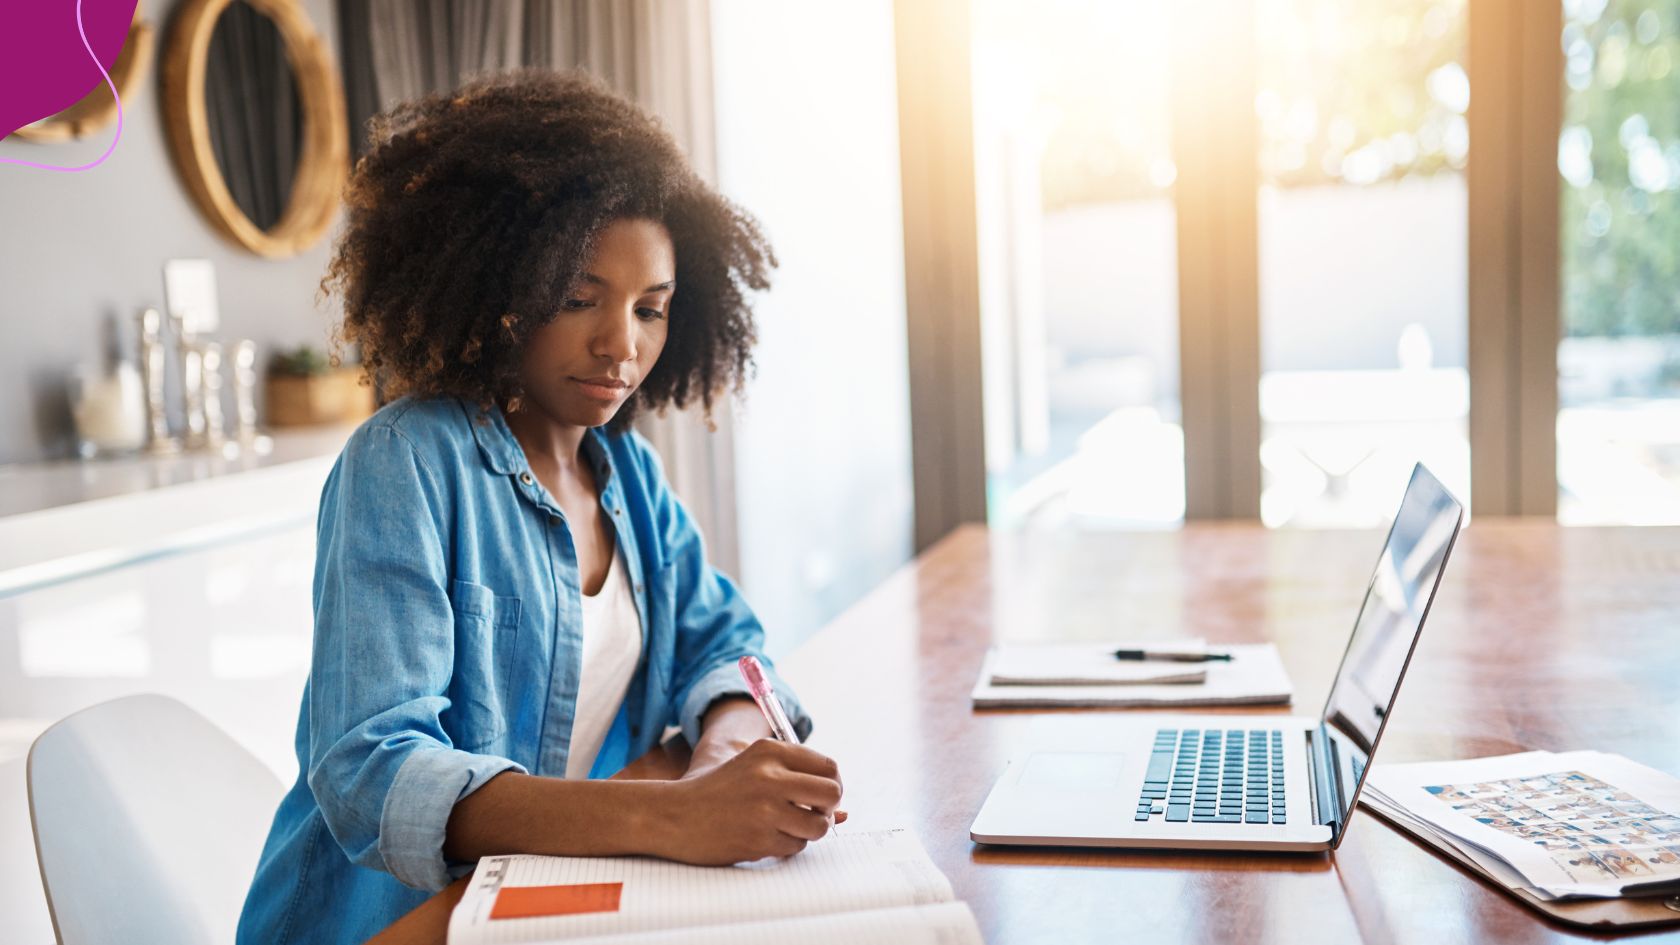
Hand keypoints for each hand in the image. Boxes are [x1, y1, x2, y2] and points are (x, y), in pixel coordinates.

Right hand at [651, 739, 845, 864]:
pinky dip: (786, 846)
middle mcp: (770, 776)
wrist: (673, 815)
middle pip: (832, 793)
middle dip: (829, 809)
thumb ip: (798, 780)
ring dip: (808, 831)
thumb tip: (845, 812)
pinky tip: (765, 837)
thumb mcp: (754, 769)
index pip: (829, 766)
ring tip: (786, 827)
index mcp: (770, 751)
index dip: (833, 785)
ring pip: (818, 825)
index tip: (822, 796)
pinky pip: (795, 846)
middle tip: (814, 814)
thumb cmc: (718, 792)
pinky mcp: (758, 838)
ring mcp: (764, 808)